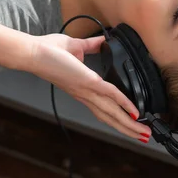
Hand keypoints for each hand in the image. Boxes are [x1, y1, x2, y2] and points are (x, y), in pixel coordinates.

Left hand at [28, 34, 151, 141]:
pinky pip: (111, 95)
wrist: (33, 52)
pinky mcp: (88, 82)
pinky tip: (135, 111)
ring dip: (129, 124)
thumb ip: (91, 45)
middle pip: (110, 116)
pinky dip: (124, 104)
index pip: (103, 108)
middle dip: (128, 128)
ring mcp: (87, 90)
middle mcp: (85, 95)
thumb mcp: (75, 47)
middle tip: (144, 136)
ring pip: (112, 112)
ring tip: (143, 132)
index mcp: (83, 89)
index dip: (118, 117)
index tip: (132, 122)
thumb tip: (103, 40)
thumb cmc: (47, 51)